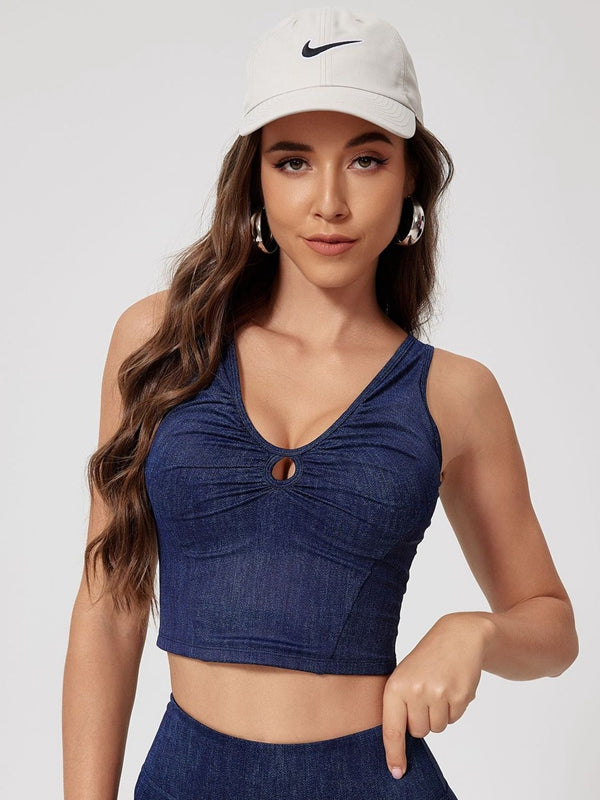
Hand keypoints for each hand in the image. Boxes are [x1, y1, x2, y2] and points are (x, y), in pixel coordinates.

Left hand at [382, 611, 493, 778]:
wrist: (458, 636)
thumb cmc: (427, 658)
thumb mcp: (405, 675)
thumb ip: (400, 704)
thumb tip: (401, 739)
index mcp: (395, 686)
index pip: (392, 729)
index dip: (394, 753)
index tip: (396, 771)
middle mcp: (414, 692)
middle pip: (418, 732)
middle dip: (423, 720)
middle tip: (427, 695)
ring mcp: (437, 695)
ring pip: (437, 728)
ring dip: (439, 714)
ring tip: (439, 688)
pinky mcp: (458, 697)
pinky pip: (453, 719)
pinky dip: (453, 709)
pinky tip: (452, 687)